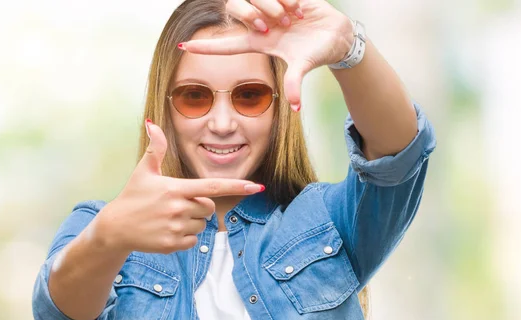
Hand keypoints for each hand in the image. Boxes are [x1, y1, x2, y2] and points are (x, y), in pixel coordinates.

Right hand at [96, 120, 263, 253]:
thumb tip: (152, 123)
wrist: (115, 228)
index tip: (256, 186)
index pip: (212, 187)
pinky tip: (167, 231)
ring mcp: (175, 228)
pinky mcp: (172, 245)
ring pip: (202, 226)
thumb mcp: (144, 171)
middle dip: (198, 207)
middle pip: (209, 208)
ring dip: (191, 223)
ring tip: (169, 219)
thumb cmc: (132, 196)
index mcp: (176, 188)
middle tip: (175, 206)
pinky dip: (185, 238)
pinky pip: (193, 242)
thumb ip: (155, 148)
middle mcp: (178, 208)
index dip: (236, 185)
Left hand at [179, 0, 354, 110]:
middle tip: (282, 23)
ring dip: (278, 8)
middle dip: (257, 14)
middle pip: (241, 14)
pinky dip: (289, 0)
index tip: (183, 47)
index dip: (206, 47)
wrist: (337, 34)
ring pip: (259, 1)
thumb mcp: (303, 66)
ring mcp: (270, 9)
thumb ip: (296, 84)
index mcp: (261, 44)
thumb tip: (296, 109)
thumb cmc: (317, 53)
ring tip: (296, 18)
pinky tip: (301, 8)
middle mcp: (261, 26)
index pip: (228, 46)